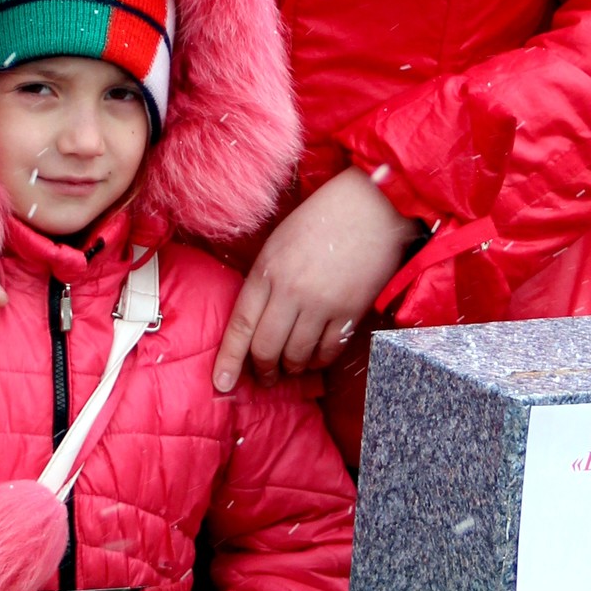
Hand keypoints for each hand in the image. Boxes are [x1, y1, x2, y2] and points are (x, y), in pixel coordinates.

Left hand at [212, 169, 421, 391]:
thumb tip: (254, 320)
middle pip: (267, 348)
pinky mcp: (350, 311)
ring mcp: (322, 304)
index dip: (228, 359)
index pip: (240, 325)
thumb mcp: (278, 242)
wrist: (371, 206)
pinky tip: (316, 358)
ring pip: (298, 356)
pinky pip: (328, 351)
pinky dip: (319, 361)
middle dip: (263, 371)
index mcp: (267, 270)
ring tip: (292, 368)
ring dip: (292, 368)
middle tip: (265, 378)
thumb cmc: (321, 219)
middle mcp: (291, 291)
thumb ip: (264, 280)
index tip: (220, 383)